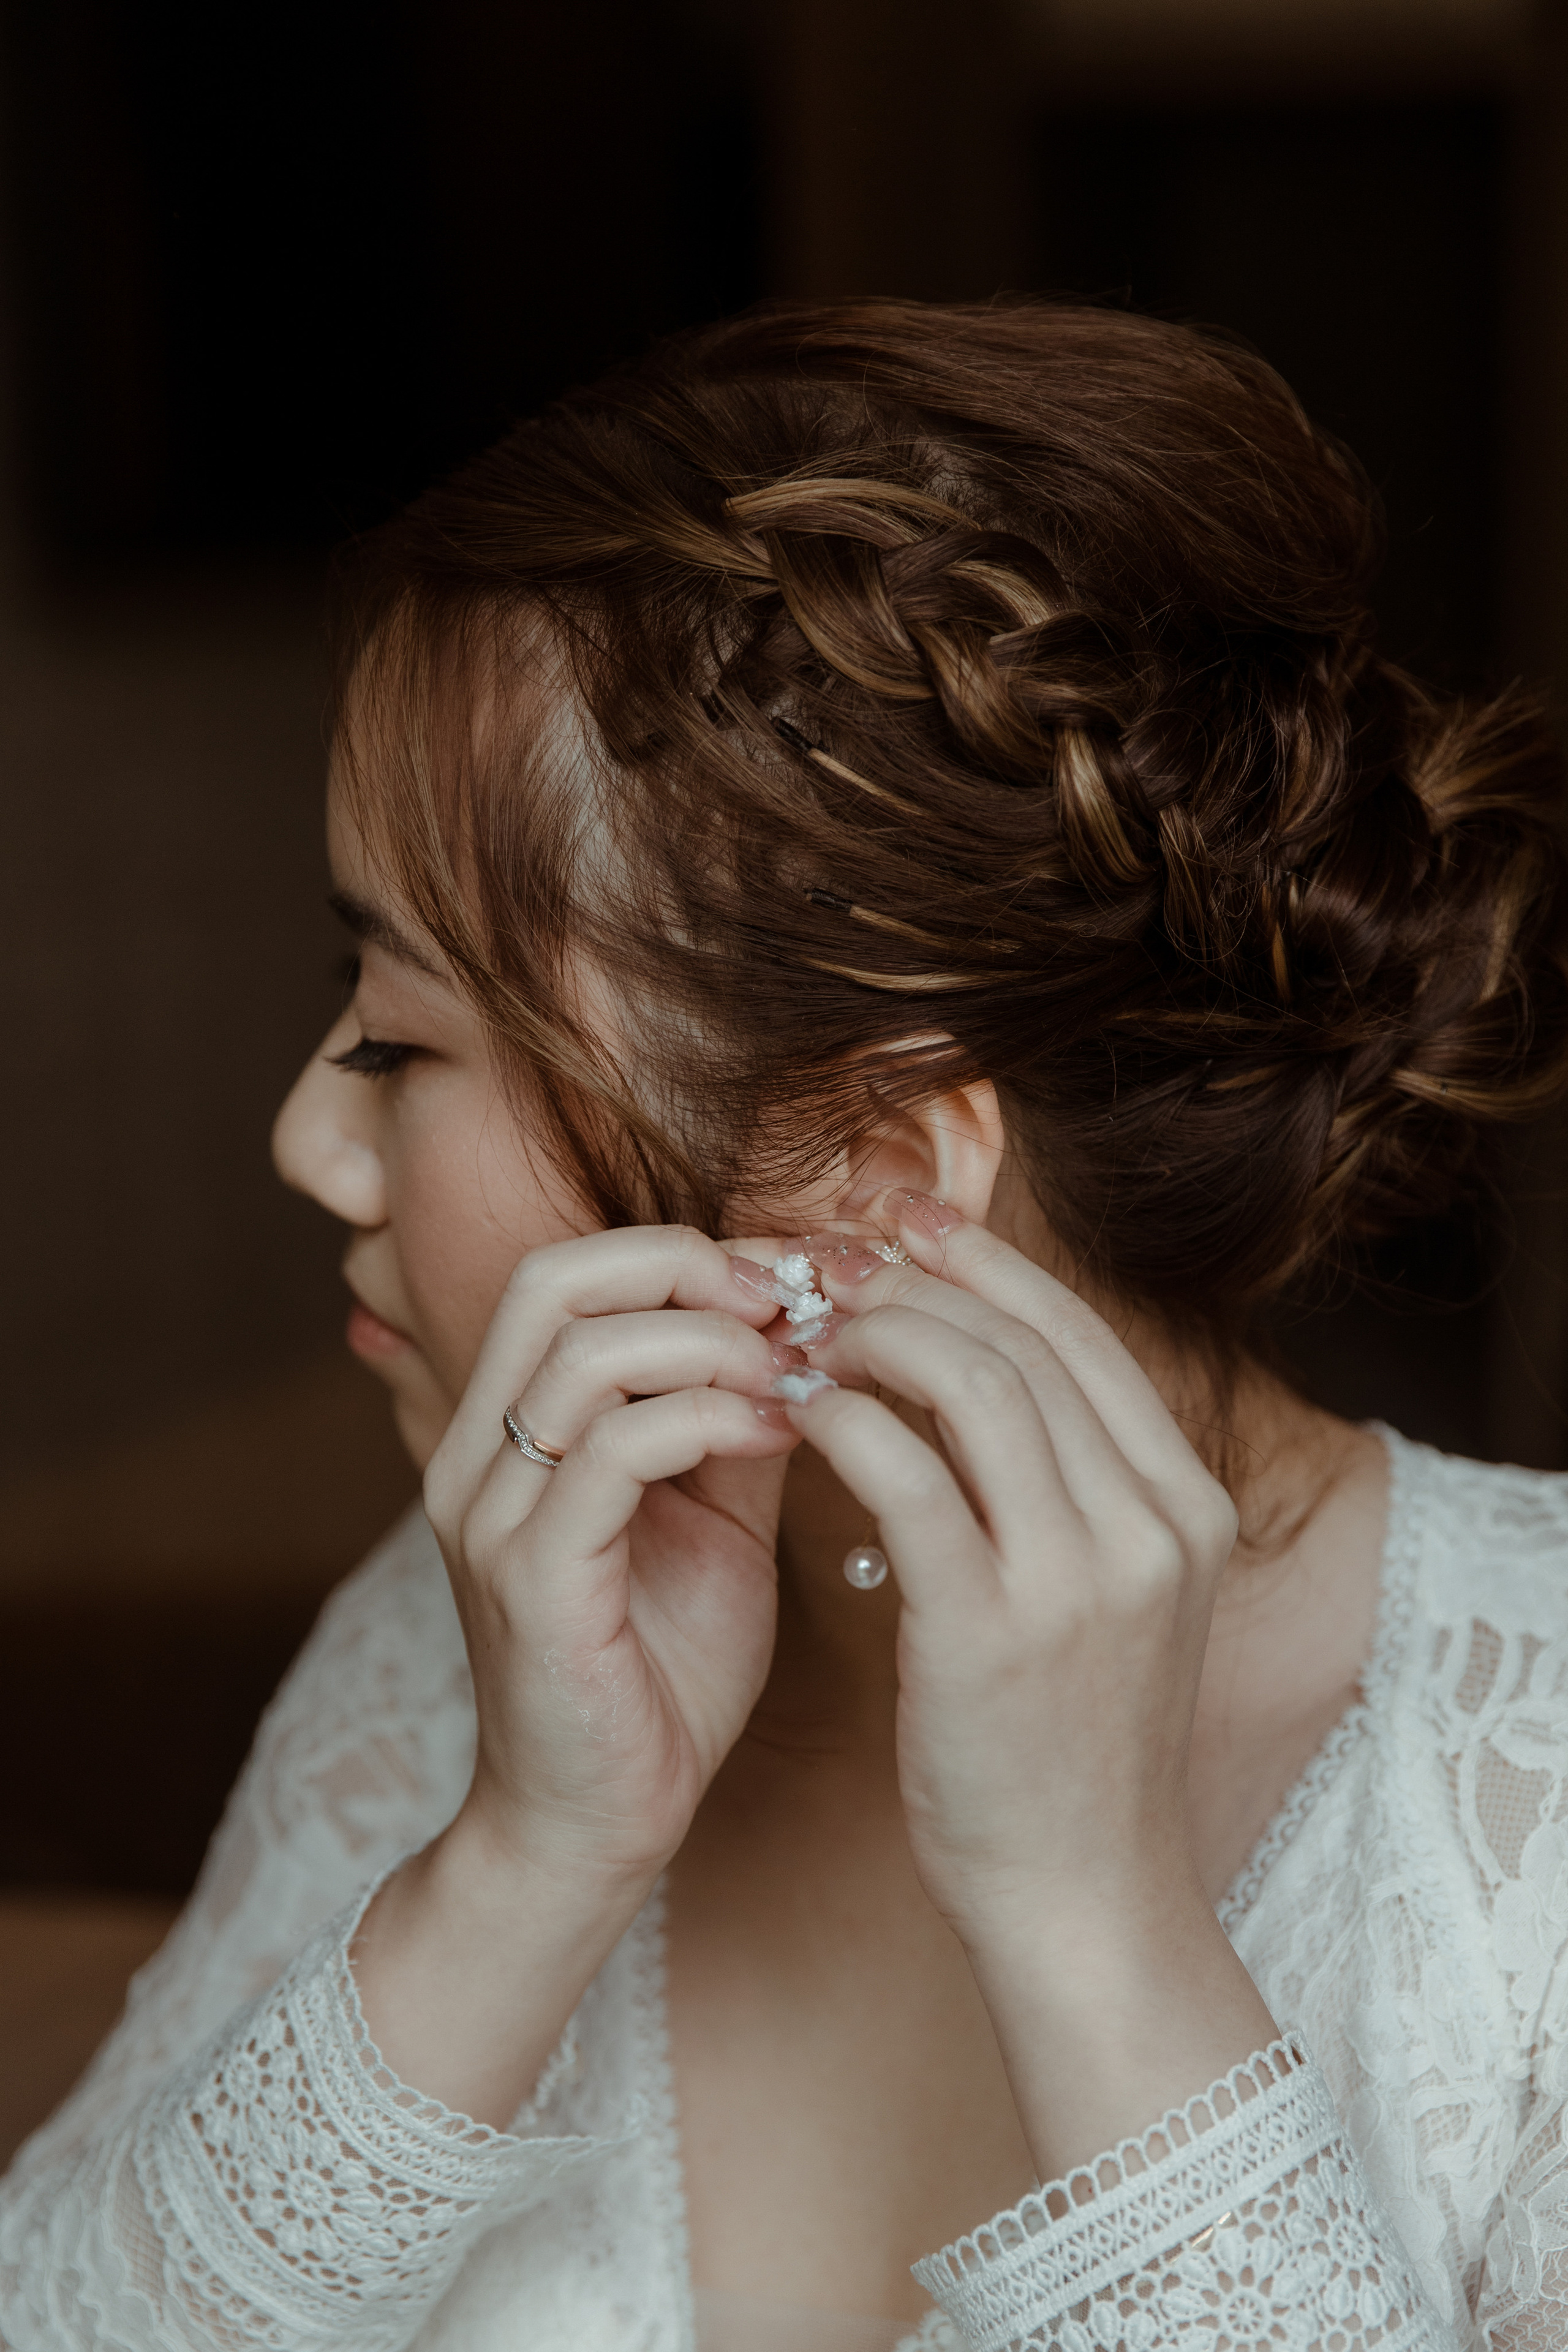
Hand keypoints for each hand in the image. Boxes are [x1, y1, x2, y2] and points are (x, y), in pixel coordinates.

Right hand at [423, 1224, 800, 1893]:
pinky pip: (615, 1453)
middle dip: (684, 1268)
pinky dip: (709, 1420)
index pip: (564, 1276)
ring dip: (712, 1345)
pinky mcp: (530, 1579)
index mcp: (508, 1432)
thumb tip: (807, 1331)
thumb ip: (737, 1421)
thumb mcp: (713, 1520)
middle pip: (553, 1282)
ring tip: (795, 1375)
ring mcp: (492, 1516)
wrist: (599, 1825)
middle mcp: (476, 1458)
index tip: (785, 1282)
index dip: (679, 1254)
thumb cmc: (657, 1673)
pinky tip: (780, 1436)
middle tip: (786, 1304)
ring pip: (585, 1355)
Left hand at [780, 1196, 1278, 2172]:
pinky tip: (797, 1409)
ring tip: (804, 1328)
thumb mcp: (1112, 1601)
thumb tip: (974, 1373)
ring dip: (875, 1337)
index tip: (905, 1221)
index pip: (1082, 1336)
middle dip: (917, 1278)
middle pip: (1026, 1341)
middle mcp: (1152, 1524)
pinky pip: (907, 1475)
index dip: (986, 1262)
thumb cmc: (1072, 1748)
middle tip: (828, 1256)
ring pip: (973, 1384)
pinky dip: (844, 1422)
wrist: (1083, 1900)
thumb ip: (1069, 1490)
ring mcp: (1081, 1576)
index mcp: (1187, 1506)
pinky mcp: (992, 1629)